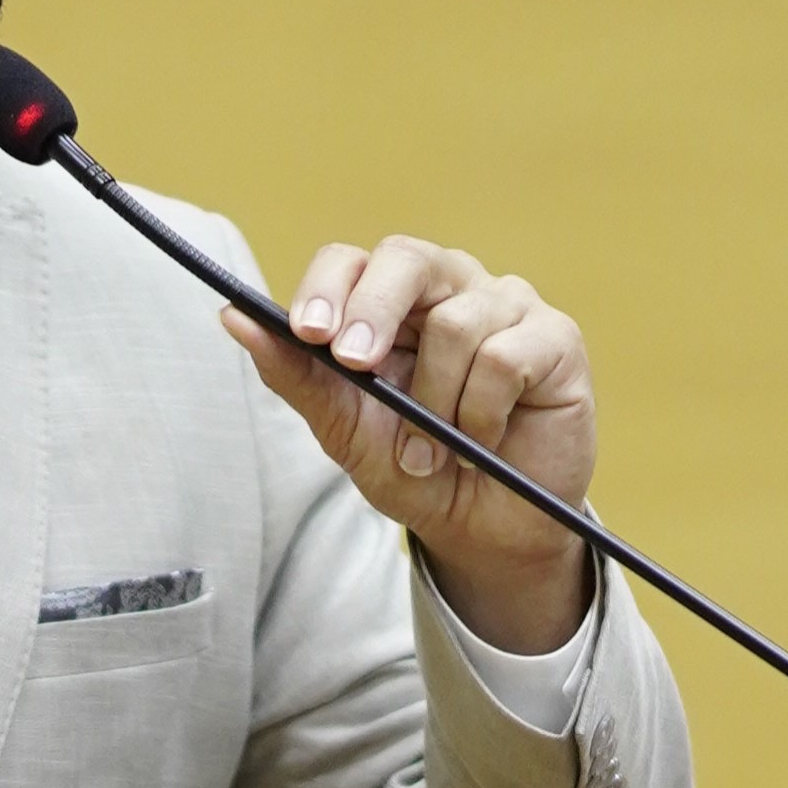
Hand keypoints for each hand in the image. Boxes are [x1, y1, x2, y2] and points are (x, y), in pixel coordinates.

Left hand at [220, 237, 597, 654]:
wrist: (484, 530)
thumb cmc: (415, 469)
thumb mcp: (344, 428)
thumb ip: (295, 373)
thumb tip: (233, 316)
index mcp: (390, 301)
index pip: (351, 261)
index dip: (328, 288)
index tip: (309, 333)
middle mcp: (449, 287)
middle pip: (405, 258)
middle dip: (372, 312)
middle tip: (357, 366)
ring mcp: (506, 306)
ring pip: (456, 323)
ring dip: (435, 402)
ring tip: (435, 449)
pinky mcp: (555, 337)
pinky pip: (505, 357)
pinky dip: (483, 412)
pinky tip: (483, 440)